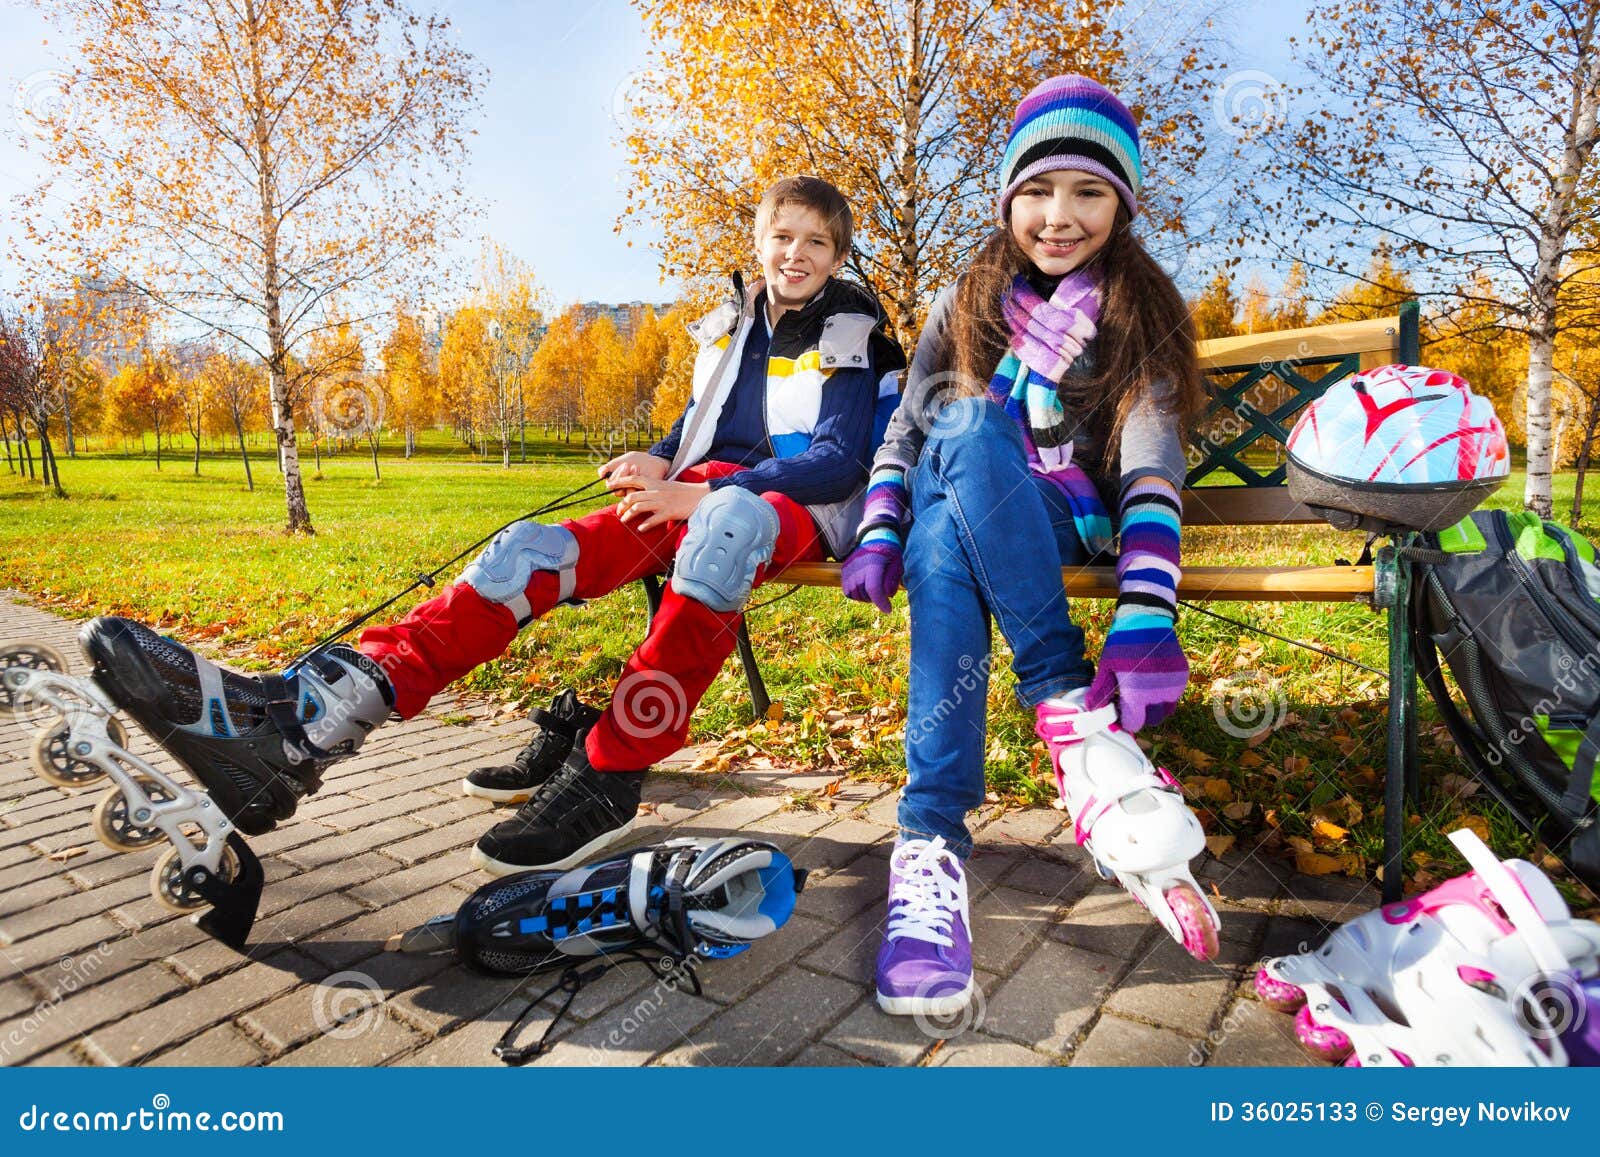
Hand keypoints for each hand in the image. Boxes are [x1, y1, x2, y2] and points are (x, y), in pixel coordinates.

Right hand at [600, 451, 669, 488]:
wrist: (653, 461)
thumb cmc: (638, 460)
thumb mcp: (623, 460)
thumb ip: (610, 466)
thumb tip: (600, 474)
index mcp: (616, 481)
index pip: (610, 483)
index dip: (616, 475)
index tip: (625, 464)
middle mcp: (622, 488)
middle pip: (614, 489)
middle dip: (621, 476)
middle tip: (628, 465)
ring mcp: (630, 492)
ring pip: (622, 492)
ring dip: (628, 478)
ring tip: (635, 467)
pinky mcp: (638, 495)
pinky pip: (632, 493)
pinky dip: (635, 482)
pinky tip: (640, 473)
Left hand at [614, 476, 709, 530]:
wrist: (700, 495)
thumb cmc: (683, 491)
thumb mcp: (666, 485)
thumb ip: (653, 488)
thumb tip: (640, 493)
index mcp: (655, 482)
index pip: (632, 479)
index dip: (619, 481)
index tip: (609, 486)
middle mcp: (656, 491)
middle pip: (631, 496)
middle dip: (622, 505)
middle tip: (618, 512)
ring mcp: (661, 502)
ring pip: (638, 508)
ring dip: (628, 516)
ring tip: (624, 521)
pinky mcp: (668, 512)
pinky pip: (652, 520)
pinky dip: (644, 525)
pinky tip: (641, 529)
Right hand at [841, 540, 903, 612]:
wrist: (875, 537)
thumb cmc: (889, 553)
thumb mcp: (897, 565)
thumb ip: (892, 581)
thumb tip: (886, 595)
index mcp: (873, 563)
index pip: (873, 588)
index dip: (881, 602)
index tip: (889, 610)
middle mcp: (858, 567)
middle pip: (864, 594)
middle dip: (875, 599)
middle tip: (883, 593)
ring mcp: (849, 569)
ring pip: (854, 594)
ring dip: (865, 597)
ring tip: (873, 590)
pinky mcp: (844, 570)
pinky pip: (847, 591)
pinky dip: (856, 594)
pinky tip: (864, 588)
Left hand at [1084, 617, 1187, 731]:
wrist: (1147, 619)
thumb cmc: (1122, 643)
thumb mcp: (1107, 666)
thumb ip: (1101, 692)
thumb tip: (1093, 710)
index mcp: (1137, 694)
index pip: (1134, 723)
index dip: (1126, 720)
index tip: (1120, 711)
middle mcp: (1158, 694)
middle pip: (1151, 720)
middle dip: (1141, 715)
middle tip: (1131, 702)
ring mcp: (1174, 686)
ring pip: (1165, 710)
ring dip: (1155, 707)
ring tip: (1143, 692)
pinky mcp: (1182, 677)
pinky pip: (1174, 695)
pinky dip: (1165, 694)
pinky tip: (1153, 681)